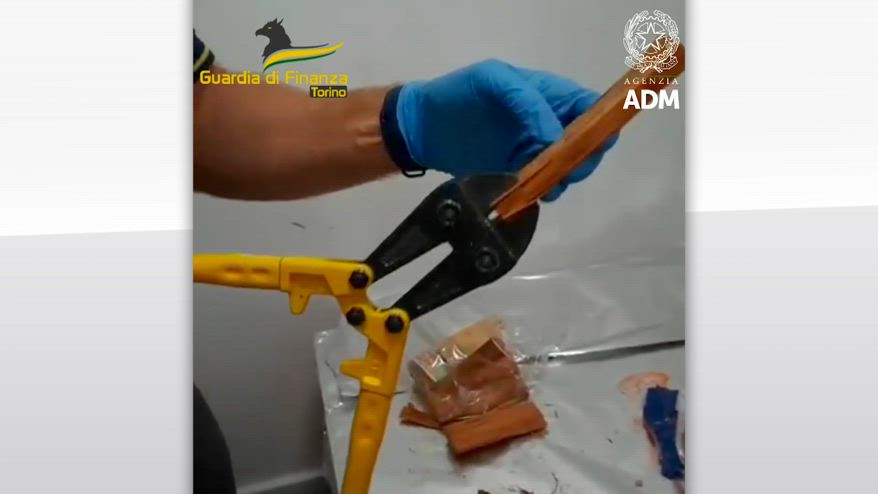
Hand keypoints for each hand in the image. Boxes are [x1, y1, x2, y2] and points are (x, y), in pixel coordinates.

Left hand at [384, 59, 618, 200]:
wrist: (421, 128)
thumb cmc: (457, 95)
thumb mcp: (493, 81)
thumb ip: (527, 102)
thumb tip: (554, 138)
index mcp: (546, 94)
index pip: (588, 106)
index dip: (600, 123)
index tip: (597, 141)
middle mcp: (546, 123)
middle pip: (585, 142)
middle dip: (584, 157)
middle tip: (568, 169)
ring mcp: (532, 151)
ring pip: (566, 167)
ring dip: (564, 177)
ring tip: (548, 184)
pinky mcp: (516, 174)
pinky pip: (541, 185)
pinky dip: (543, 191)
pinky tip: (533, 193)